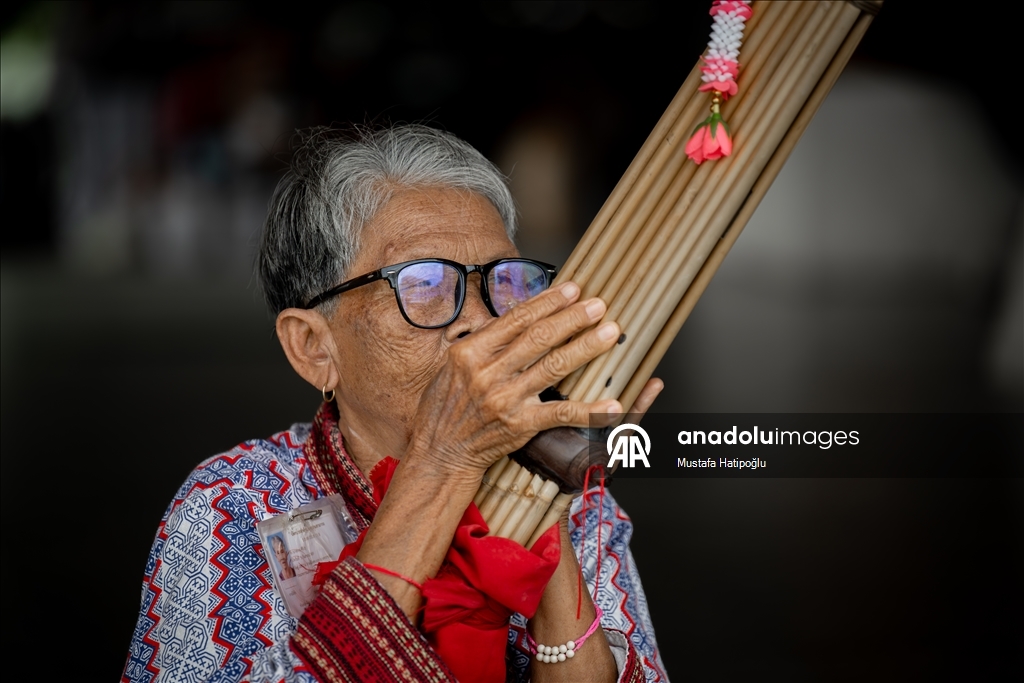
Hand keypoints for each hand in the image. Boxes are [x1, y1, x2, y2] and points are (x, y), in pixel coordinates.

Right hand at [405, 281, 623, 481]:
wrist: (439, 451)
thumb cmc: (446, 406)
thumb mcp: (452, 364)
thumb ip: (484, 341)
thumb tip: (517, 316)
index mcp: (470, 351)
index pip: (516, 319)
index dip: (548, 302)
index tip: (572, 289)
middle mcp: (487, 372)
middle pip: (539, 337)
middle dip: (573, 318)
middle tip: (599, 305)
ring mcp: (505, 399)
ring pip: (554, 366)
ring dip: (585, 347)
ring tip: (609, 332)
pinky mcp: (520, 425)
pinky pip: (561, 414)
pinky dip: (589, 410)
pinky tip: (612, 405)